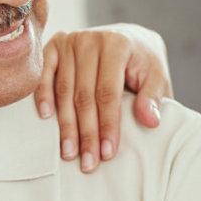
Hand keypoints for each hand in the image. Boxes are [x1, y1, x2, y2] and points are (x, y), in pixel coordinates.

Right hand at [35, 23, 171, 172]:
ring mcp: (70, 41)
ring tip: (69, 153)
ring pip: (64, 90)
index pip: (108, 92)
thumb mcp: (156, 76)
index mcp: (118, 45)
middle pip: (84, 95)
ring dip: (66, 125)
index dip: (107, 124)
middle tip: (87, 163)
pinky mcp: (55, 46)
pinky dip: (43, 95)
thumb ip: (153, 97)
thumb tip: (150, 121)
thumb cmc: (143, 63)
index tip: (107, 153)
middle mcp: (91, 40)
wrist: (130, 38)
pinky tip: (46, 117)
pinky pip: (44, 73)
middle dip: (86, 133)